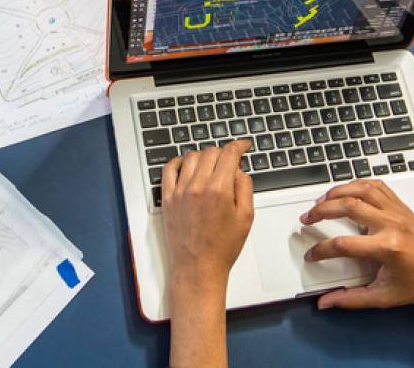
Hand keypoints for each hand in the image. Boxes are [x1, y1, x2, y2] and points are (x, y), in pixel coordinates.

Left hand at [162, 140, 254, 290]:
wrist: (198, 267)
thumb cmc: (223, 247)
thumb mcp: (246, 217)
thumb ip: (245, 187)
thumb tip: (238, 170)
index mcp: (219, 190)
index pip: (229, 154)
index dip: (239, 146)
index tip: (243, 145)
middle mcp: (197, 186)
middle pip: (210, 153)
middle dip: (223, 153)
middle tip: (229, 161)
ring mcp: (179, 191)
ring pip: (191, 157)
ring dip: (203, 156)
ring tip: (210, 165)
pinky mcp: (167, 198)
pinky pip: (169, 169)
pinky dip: (178, 161)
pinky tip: (186, 164)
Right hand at [300, 179, 413, 309]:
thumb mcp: (383, 296)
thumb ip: (351, 299)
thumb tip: (326, 302)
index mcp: (387, 247)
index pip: (343, 244)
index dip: (321, 250)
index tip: (312, 255)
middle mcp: (392, 224)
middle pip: (347, 206)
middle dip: (321, 210)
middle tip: (307, 217)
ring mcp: (398, 212)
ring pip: (361, 189)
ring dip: (337, 191)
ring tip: (321, 200)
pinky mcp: (402, 207)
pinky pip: (377, 187)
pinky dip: (358, 184)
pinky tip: (346, 191)